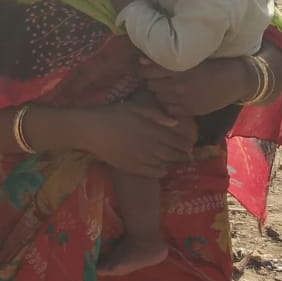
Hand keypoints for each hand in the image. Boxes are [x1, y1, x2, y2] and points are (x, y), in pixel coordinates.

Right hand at [75, 104, 194, 177]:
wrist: (92, 131)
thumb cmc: (112, 115)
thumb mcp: (135, 108)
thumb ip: (156, 115)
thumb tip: (175, 122)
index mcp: (153, 131)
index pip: (175, 140)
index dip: (184, 144)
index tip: (189, 146)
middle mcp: (151, 147)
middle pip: (172, 154)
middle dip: (182, 155)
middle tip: (188, 156)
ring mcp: (143, 159)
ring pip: (164, 164)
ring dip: (173, 163)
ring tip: (178, 162)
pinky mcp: (133, 168)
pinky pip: (153, 173)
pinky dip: (161, 172)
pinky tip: (163, 170)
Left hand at [138, 54, 255, 117]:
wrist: (238, 79)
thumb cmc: (215, 62)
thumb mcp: (193, 55)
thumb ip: (170, 57)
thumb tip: (142, 58)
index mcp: (179, 67)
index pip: (148, 69)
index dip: (142, 67)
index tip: (143, 63)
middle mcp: (179, 84)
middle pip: (151, 84)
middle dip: (150, 79)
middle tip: (156, 74)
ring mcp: (185, 99)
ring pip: (158, 97)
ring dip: (159, 91)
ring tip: (166, 85)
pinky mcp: (191, 110)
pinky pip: (169, 109)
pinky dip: (168, 103)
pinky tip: (174, 96)